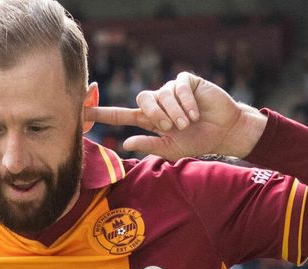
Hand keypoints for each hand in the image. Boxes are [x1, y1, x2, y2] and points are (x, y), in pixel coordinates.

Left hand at [84, 72, 266, 159]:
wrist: (225, 132)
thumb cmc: (198, 141)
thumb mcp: (171, 148)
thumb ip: (148, 145)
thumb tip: (124, 143)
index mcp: (150, 119)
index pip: (121, 115)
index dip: (102, 113)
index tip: (82, 110)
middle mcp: (157, 102)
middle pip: (141, 100)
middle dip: (155, 114)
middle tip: (172, 127)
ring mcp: (171, 90)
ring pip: (161, 95)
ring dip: (174, 112)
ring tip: (188, 122)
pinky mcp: (186, 81)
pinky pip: (178, 86)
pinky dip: (185, 102)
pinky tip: (195, 111)